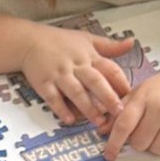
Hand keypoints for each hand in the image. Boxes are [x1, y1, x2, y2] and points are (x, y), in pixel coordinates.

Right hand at [18, 25, 132, 127]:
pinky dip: (61, 109)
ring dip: (87, 107)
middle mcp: (75, 65)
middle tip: (119, 112)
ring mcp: (59, 74)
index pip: (109, 69)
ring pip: (75, 92)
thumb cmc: (60, 41)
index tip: (131, 97)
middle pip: (94, 81)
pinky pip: (53, 98)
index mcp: (89, 56)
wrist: (28, 41)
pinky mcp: (43, 83)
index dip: (121, 83)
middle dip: (107, 97)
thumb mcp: (87, 39)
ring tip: (98, 121)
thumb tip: (131, 43)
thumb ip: (109, 46)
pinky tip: (69, 120)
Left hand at [103, 61, 159, 159]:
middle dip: (138, 142)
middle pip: (140, 143)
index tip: (109, 154)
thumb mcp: (138, 93)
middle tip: (145, 130)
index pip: (124, 125)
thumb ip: (119, 112)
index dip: (114, 143)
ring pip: (158, 150)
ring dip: (155, 145)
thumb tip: (102, 131)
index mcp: (143, 98)